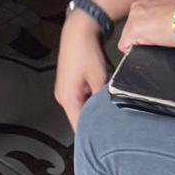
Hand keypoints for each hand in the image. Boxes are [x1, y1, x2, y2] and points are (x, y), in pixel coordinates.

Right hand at [54, 9, 108, 130]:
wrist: (78, 30)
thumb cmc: (85, 51)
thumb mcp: (99, 78)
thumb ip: (102, 99)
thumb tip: (110, 113)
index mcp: (68, 98)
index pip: (78, 126)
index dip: (91, 136)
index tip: (103, 144)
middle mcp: (63, 96)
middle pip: (79, 118)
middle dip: (94, 123)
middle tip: (110, 130)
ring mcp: (65, 90)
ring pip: (81, 108)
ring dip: (92, 110)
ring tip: (107, 112)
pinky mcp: (69, 83)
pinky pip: (80, 98)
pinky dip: (90, 100)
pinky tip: (100, 97)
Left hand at [119, 0, 174, 51]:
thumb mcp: (174, 8)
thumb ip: (164, 13)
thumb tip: (167, 21)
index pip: (140, 18)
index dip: (147, 29)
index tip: (157, 32)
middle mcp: (137, 5)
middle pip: (131, 26)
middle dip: (142, 35)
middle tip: (158, 39)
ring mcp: (133, 18)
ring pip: (128, 36)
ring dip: (139, 42)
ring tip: (157, 42)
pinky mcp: (133, 31)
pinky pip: (125, 46)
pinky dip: (133, 51)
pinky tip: (148, 49)